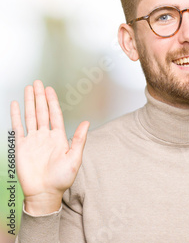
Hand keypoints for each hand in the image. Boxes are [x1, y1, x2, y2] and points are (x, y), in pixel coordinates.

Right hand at [10, 80, 88, 214]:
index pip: (55, 114)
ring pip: (30, 116)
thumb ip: (79, 139)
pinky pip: (18, 127)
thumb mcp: (75, 158)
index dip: (52, 101)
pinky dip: (16, 115)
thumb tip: (86, 122)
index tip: (50, 89)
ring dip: (29, 102)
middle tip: (38, 82)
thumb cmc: (62, 179)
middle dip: (40, 96)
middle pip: (42, 111)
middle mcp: (45, 136)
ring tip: (28, 88)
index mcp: (59, 137)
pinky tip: (15, 104)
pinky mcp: (21, 146)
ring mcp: (33, 140)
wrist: (45, 193)